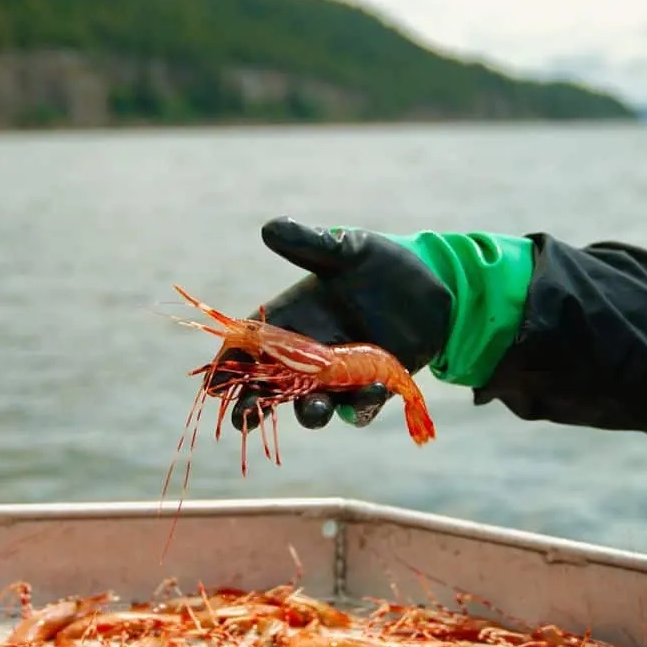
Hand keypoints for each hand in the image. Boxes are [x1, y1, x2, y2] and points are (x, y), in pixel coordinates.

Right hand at [227, 217, 451, 433]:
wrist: (433, 284)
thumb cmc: (380, 264)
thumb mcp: (346, 250)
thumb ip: (309, 244)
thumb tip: (269, 227)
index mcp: (294, 319)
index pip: (250, 346)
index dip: (229, 365)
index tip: (213, 383)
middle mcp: (311, 353)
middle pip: (271, 386)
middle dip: (253, 404)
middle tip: (242, 418)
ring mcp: (341, 375)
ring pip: (314, 404)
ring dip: (310, 413)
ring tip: (314, 412)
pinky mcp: (373, 387)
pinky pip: (360, 408)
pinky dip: (360, 407)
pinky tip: (366, 397)